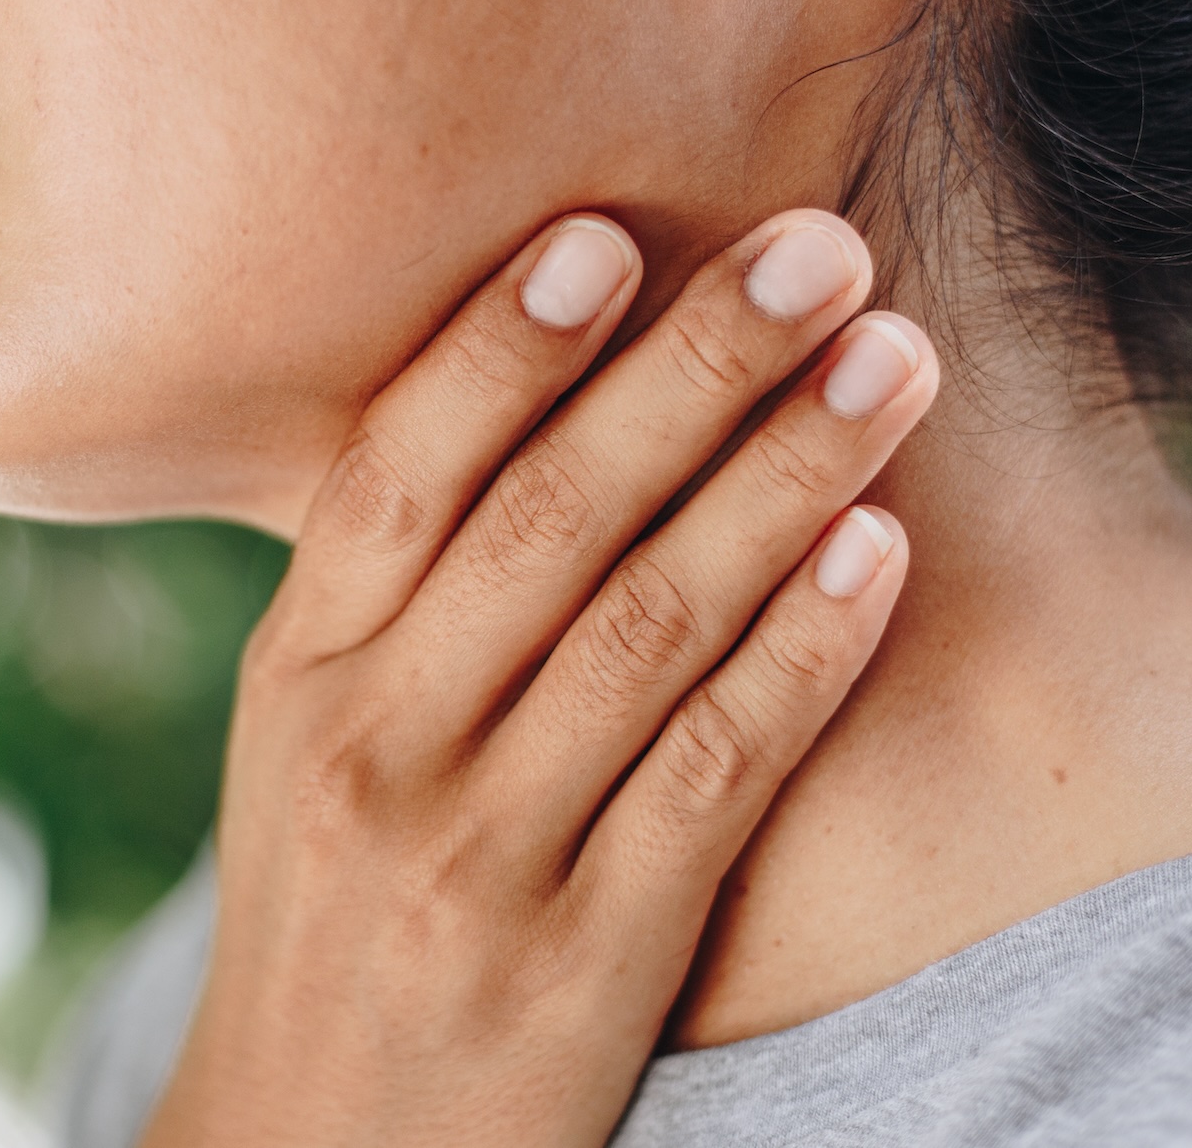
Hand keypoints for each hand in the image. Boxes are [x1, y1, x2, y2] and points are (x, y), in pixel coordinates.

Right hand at [141, 209, 939, 1147]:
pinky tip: (879, 553)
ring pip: (649, 627)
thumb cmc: (335, 915)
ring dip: (784, 478)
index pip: (399, 473)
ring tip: (894, 363)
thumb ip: (392, 600)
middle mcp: (375, 749)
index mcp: (298, 678)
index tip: (612, 232)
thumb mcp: (304, 752)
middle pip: (548, 520)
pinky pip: (714, 774)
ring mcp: (478, 857)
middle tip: (822, 249)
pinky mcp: (586, 960)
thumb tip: (522, 398)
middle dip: (695, 368)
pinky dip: (802, 654)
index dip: (504, 346)